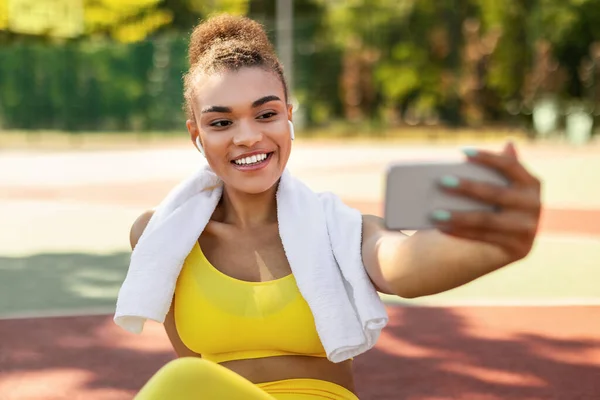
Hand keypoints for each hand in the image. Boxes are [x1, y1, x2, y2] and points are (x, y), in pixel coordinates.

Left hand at [431, 142, 541, 262]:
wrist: (509, 242)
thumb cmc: (497, 205)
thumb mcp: (502, 187)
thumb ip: (502, 169)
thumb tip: (509, 143)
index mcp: (531, 183)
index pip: (510, 165)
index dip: (488, 158)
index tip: (462, 152)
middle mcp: (534, 205)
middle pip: (496, 194)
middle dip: (467, 187)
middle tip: (441, 181)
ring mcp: (528, 229)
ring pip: (487, 220)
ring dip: (458, 217)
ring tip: (433, 213)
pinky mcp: (517, 249)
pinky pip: (483, 238)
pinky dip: (460, 232)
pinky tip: (441, 227)